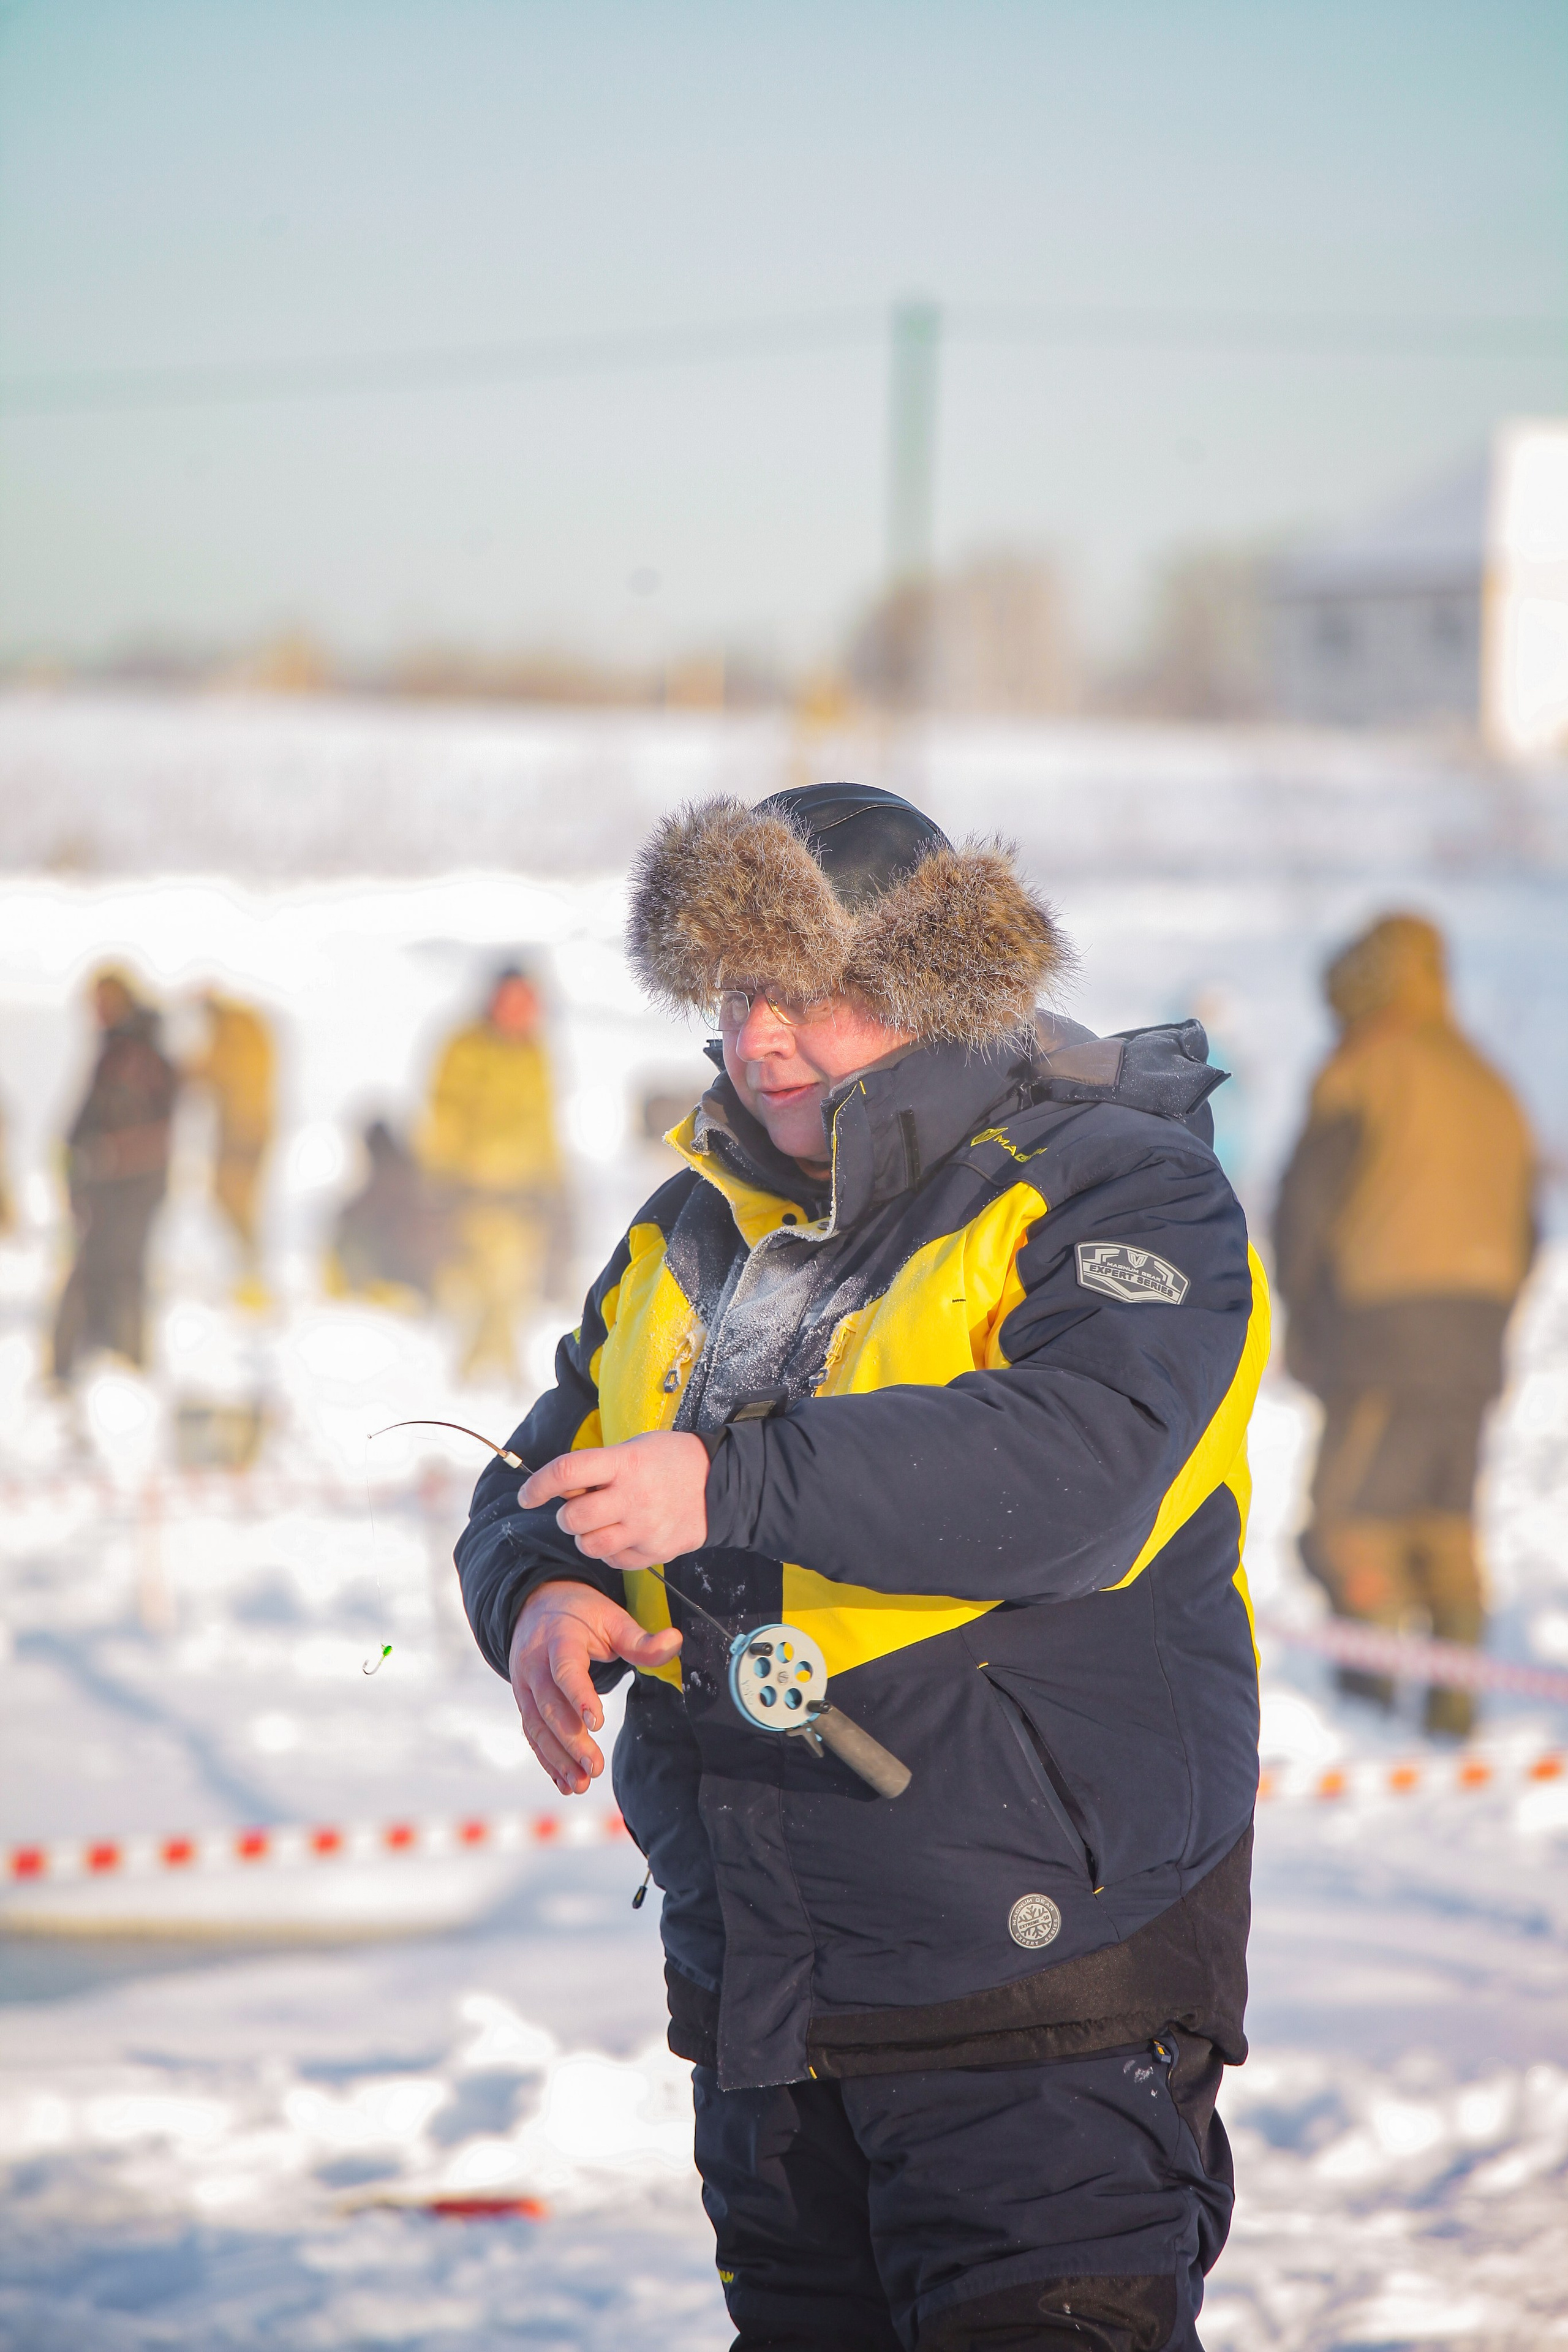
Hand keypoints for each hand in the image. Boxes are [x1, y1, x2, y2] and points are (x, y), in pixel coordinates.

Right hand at [509, 1581, 681, 1794]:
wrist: (536, 1606)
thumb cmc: (581, 1615)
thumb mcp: (611, 1618)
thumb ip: (640, 1639)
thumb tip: (675, 1641)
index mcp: (558, 1640)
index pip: (566, 1670)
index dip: (579, 1696)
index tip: (598, 1722)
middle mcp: (534, 1664)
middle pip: (549, 1706)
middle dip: (571, 1740)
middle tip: (594, 1768)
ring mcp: (524, 1686)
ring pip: (537, 1726)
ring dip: (557, 1758)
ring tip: (581, 1784)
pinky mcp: (524, 1702)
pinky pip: (532, 1734)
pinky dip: (547, 1760)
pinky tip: (565, 1782)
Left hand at [520, 1431, 709, 1570]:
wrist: (722, 1483)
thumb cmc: (671, 1460)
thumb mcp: (634, 1448)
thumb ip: (598, 1467)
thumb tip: (561, 1489)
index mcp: (625, 1463)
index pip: (566, 1472)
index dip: (537, 1485)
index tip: (527, 1494)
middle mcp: (633, 1497)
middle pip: (573, 1518)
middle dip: (566, 1515)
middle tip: (577, 1508)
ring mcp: (645, 1529)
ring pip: (589, 1546)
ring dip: (585, 1536)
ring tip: (600, 1523)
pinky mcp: (655, 1552)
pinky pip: (614, 1561)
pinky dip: (610, 1551)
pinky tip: (623, 1534)